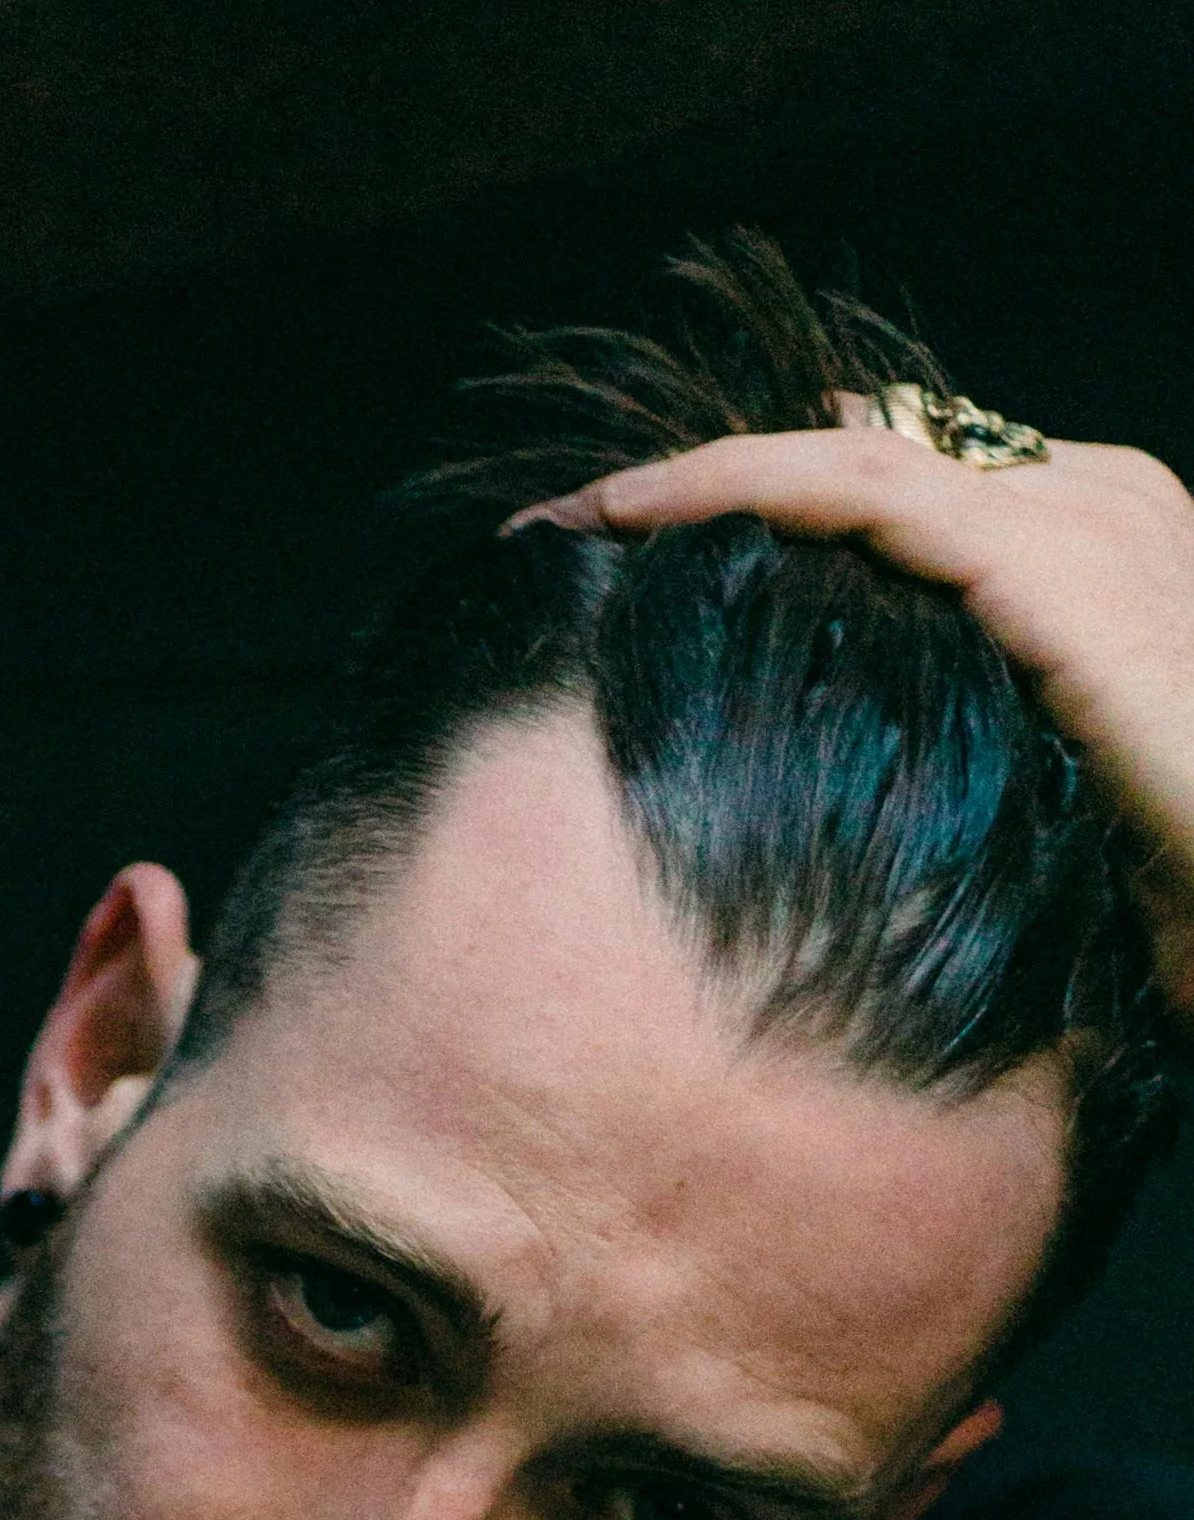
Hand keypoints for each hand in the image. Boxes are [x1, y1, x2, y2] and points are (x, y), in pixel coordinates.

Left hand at [536, 415, 1193, 1011]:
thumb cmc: (1176, 884)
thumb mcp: (1048, 790)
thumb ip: (965, 713)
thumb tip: (848, 681)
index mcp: (1110, 542)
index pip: (915, 488)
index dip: (776, 502)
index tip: (648, 542)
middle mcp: (1102, 500)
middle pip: (869, 456)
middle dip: (714, 481)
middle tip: (571, 519)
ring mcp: (1082, 515)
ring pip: (844, 458)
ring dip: (689, 480)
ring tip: (567, 516)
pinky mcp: (1048, 555)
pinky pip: (858, 490)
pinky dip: (732, 486)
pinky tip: (629, 511)